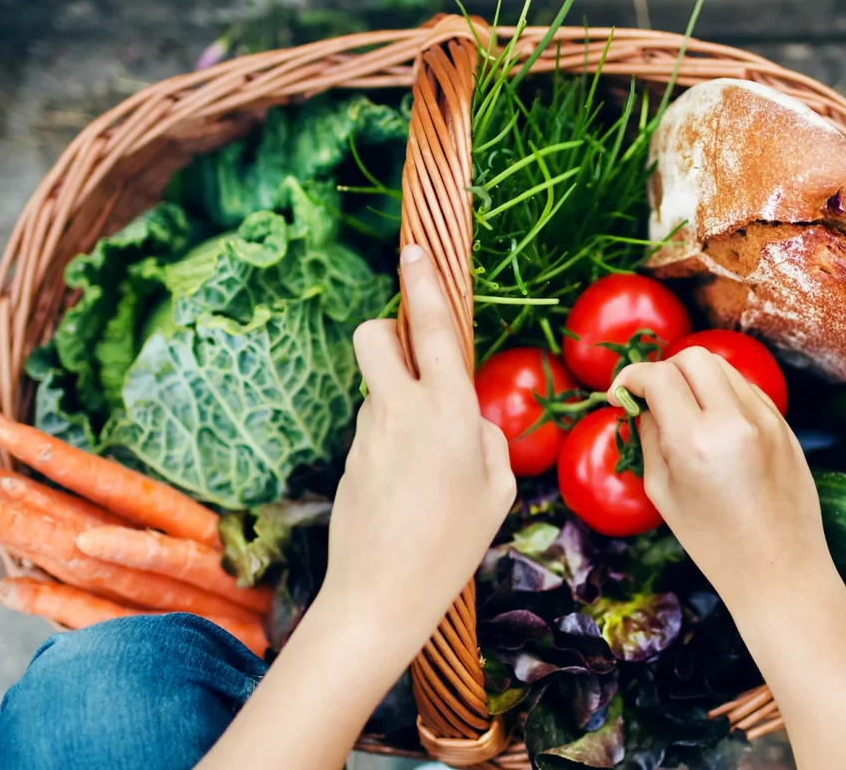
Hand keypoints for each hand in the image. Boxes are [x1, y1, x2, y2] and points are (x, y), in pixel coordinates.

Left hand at [199, 246, 515, 769]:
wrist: (379, 595)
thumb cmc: (452, 544)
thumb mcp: (497, 491)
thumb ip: (489, 441)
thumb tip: (471, 421)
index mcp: (448, 412)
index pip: (432, 331)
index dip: (424, 286)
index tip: (414, 250)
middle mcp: (400, 410)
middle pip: (374, 336)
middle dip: (386, 329)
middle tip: (410, 357)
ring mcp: (366, 433)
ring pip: (378, 389)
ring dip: (399, 402)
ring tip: (426, 468)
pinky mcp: (348, 457)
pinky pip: (373, 428)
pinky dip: (390, 440)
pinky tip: (406, 490)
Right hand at [609, 346, 829, 611]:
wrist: (779, 569)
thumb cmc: (712, 541)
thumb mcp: (662, 491)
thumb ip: (649, 437)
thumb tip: (640, 402)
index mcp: (695, 442)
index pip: (657, 376)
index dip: (630, 377)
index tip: (620, 395)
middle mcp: (733, 421)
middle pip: (692, 357)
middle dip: (664, 370)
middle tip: (653, 398)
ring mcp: (765, 420)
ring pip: (722, 367)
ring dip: (695, 378)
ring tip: (685, 411)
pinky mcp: (784, 425)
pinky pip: (746, 388)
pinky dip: (723, 393)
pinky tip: (715, 424)